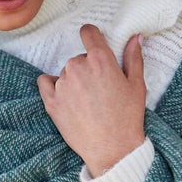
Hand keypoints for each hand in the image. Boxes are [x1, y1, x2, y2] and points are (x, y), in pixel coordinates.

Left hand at [37, 24, 145, 176]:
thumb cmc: (127, 117)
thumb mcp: (137, 85)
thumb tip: (134, 37)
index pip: (88, 32)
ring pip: (66, 73)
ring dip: (74, 81)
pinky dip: (53, 86)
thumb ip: (134, 57)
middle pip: (79, 58)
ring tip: (87, 102)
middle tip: (100, 89)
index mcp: (100, 60)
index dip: (91, 35)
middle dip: (88, 68)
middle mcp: (78, 67)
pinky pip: (45, 82)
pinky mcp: (51, 101)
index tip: (93, 42)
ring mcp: (62, 84)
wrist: (112, 149)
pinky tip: (66, 98)